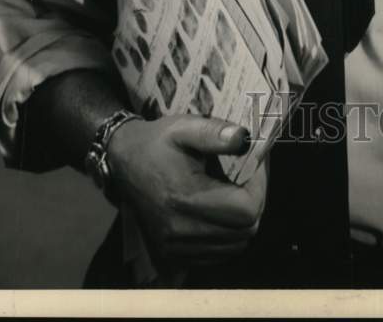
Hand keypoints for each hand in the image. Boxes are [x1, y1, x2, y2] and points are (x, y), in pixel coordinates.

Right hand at [107, 114, 265, 269]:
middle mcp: (180, 229)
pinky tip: (220, 212)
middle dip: (255, 202)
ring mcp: (175, 247)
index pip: (246, 210)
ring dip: (243, 222)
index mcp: (185, 197)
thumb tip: (245, 139)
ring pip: (235, 246)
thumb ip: (215, 133)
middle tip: (249, 179)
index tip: (254, 167)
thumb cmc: (157, 142)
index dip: (259, 187)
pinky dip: (228, 236)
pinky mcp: (172, 255)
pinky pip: (218, 255)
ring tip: (235, 194)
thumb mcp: (185, 127)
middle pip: (245, 231)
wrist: (123, 163)